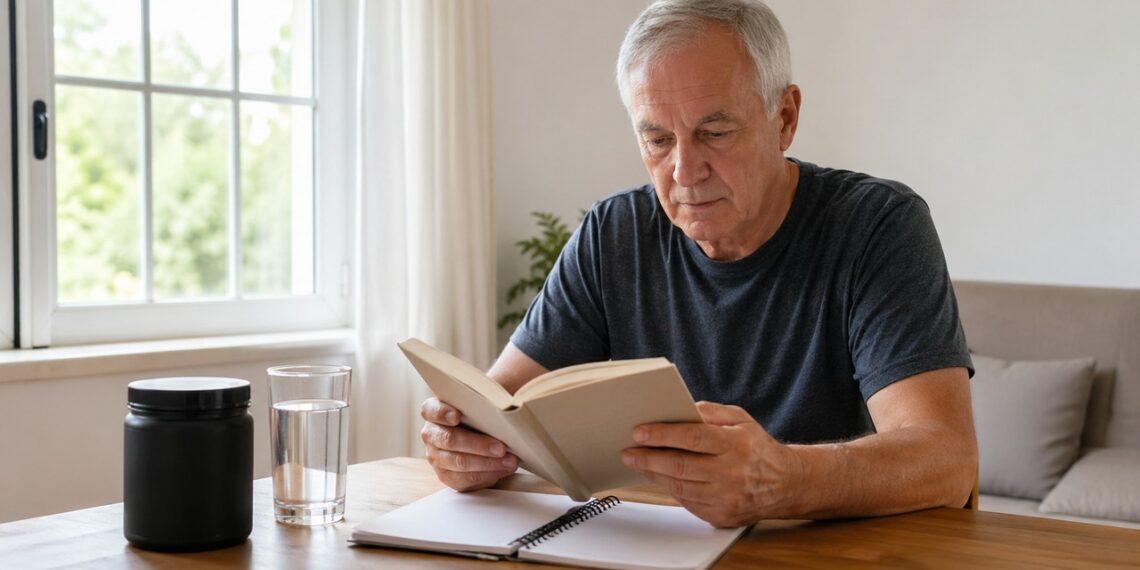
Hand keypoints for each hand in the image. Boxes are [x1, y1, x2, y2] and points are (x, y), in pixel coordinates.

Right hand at [420, 398, 518, 491]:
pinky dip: (487, 476)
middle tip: (501, 447)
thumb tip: (506, 396)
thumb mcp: (480, 404)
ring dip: (487, 463)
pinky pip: (465, 480)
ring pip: (459, 462)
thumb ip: (485, 399)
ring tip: (509, 461)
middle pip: (449, 440)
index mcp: (433, 411)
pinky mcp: (446, 476)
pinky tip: (502, 470)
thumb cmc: (481, 417)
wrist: (482, 440)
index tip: (457, 416)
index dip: (443, 413)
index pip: (431, 410)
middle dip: (478, 445)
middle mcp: (431, 434)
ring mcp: (436, 457)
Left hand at [621, 401, 802, 526]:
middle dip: (648, 458)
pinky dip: (671, 489)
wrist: (786, 484)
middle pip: (680, 466)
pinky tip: (660, 478)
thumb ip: (710, 412)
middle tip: (629, 451)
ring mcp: (726, 498)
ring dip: (654, 475)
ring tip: (639, 463)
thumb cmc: (758, 448)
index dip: (662, 435)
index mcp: (736, 444)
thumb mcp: (741, 419)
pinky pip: (688, 502)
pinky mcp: (721, 515)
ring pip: (680, 487)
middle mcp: (731, 473)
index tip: (639, 432)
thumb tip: (679, 408)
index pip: (692, 438)